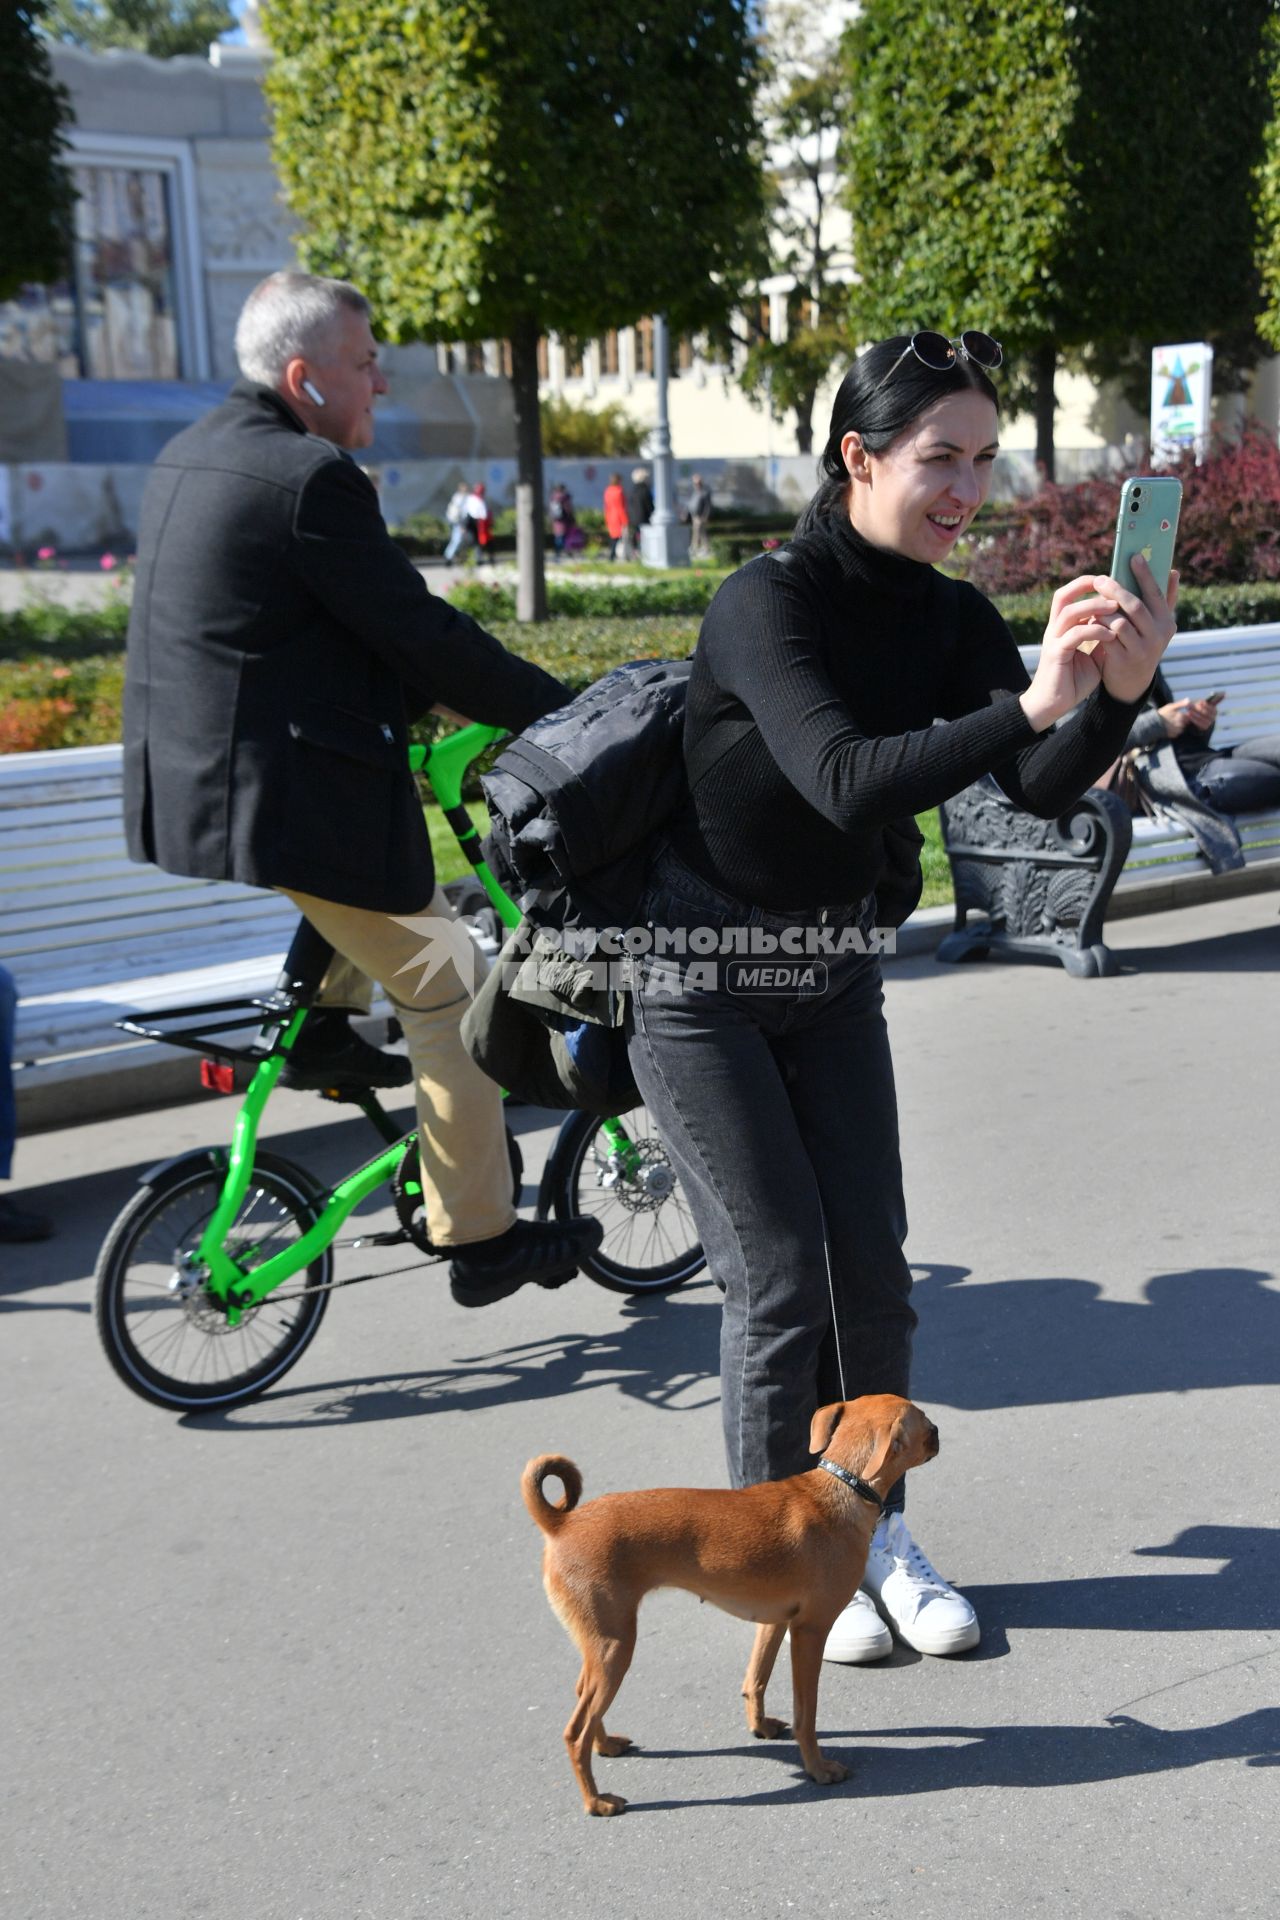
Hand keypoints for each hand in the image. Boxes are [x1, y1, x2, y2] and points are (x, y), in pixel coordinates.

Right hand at [1020, 576, 1117, 732]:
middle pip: (1063, 595)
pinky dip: (1095, 631)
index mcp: (1063, 628)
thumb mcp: (1095, 656)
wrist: (1052, 705)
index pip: (1069, 595)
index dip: (1087, 584)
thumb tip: (1124, 625)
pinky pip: (1075, 635)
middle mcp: (1055, 630)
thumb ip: (1104, 639)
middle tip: (1112, 583)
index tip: (1110, 580)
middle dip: (1087, 585)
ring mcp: (1054, 641)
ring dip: (1094, 607)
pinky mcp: (1056, 655)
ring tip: (1115, 607)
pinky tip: (1111, 634)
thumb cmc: (1073, 682)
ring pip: (1070, 612)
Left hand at [1089, 557, 1178, 704]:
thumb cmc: (1142, 644)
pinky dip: (1097, 626)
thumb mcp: (1156, 625)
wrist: (1132, 683)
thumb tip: (1173, 571)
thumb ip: (1165, 600)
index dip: (1145, 575)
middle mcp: (1158, 635)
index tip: (1133, 557)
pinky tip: (1089, 620)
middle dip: (1115, 590)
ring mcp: (1142, 649)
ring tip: (1092, 600)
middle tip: (1099, 579)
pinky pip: (1107, 637)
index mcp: (1167, 622)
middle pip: (1135, 606)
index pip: (1156, 593)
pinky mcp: (1124, 660)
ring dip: (1103, 610)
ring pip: (1119, 622)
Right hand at [1159, 696, 1215, 737]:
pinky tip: (1171, 728)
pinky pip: (1178, 733)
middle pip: (1186, 722)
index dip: (1185, 715)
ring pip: (1182, 728)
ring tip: (1172, 724)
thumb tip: (1189, 700)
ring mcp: (1178, 730)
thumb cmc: (1163, 713)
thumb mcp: (1171, 706)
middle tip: (1175, 719)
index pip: (1188, 716)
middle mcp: (1181, 724)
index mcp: (1181, 716)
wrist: (1153, 724)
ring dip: (1179, 726)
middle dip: (1182, 721)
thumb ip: (1181, 704)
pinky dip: (1176, 731)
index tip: (1179, 714)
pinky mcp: (1174, 735)